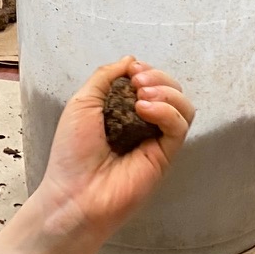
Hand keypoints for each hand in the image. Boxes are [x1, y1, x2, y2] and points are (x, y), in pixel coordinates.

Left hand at [34, 57, 194, 233]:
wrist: (74, 193)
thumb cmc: (71, 152)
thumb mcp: (82, 102)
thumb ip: (105, 77)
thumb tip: (130, 60)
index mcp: (123, 110)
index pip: (149, 81)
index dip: (146, 70)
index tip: (132, 70)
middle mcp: (143, 123)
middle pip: (171, 90)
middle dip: (158, 77)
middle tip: (138, 82)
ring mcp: (155, 139)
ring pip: (183, 106)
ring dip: (168, 91)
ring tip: (143, 96)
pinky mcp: (165, 156)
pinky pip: (179, 126)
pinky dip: (167, 111)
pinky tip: (145, 110)